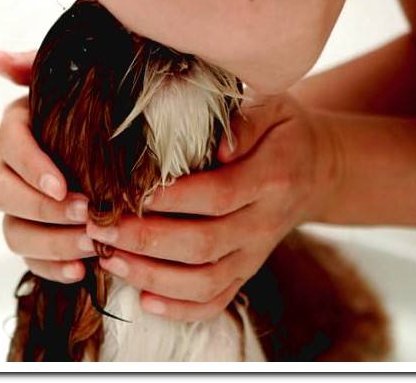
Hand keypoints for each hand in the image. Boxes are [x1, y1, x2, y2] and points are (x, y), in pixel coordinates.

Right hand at [0, 50, 94, 283]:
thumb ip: (36, 66)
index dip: (32, 167)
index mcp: (18, 129)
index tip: (63, 186)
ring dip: (50, 242)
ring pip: (14, 231)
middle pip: (2, 194)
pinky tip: (82, 270)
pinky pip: (31, 259)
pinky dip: (53, 268)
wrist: (119, 145)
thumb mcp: (71, 82)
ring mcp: (19, 205)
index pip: (9, 145)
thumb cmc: (95, 110)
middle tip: (86, 214)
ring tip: (91, 244)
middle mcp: (10, 168)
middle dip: (42, 209)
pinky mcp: (35, 235)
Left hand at [85, 93, 338, 320]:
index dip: (170, 199)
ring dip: (152, 277)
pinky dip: (179, 308)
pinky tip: (143, 300)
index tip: (126, 192)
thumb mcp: (275, 108)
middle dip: (145, 240)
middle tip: (99, 228)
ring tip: (109, 260)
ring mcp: (254, 254)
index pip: (217, 195)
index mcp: (270, 180)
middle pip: (203, 244)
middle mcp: (264, 224)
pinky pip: (216, 300)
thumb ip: (247, 120)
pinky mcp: (245, 272)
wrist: (315, 171)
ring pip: (205, 281)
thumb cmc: (281, 132)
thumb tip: (220, 147)